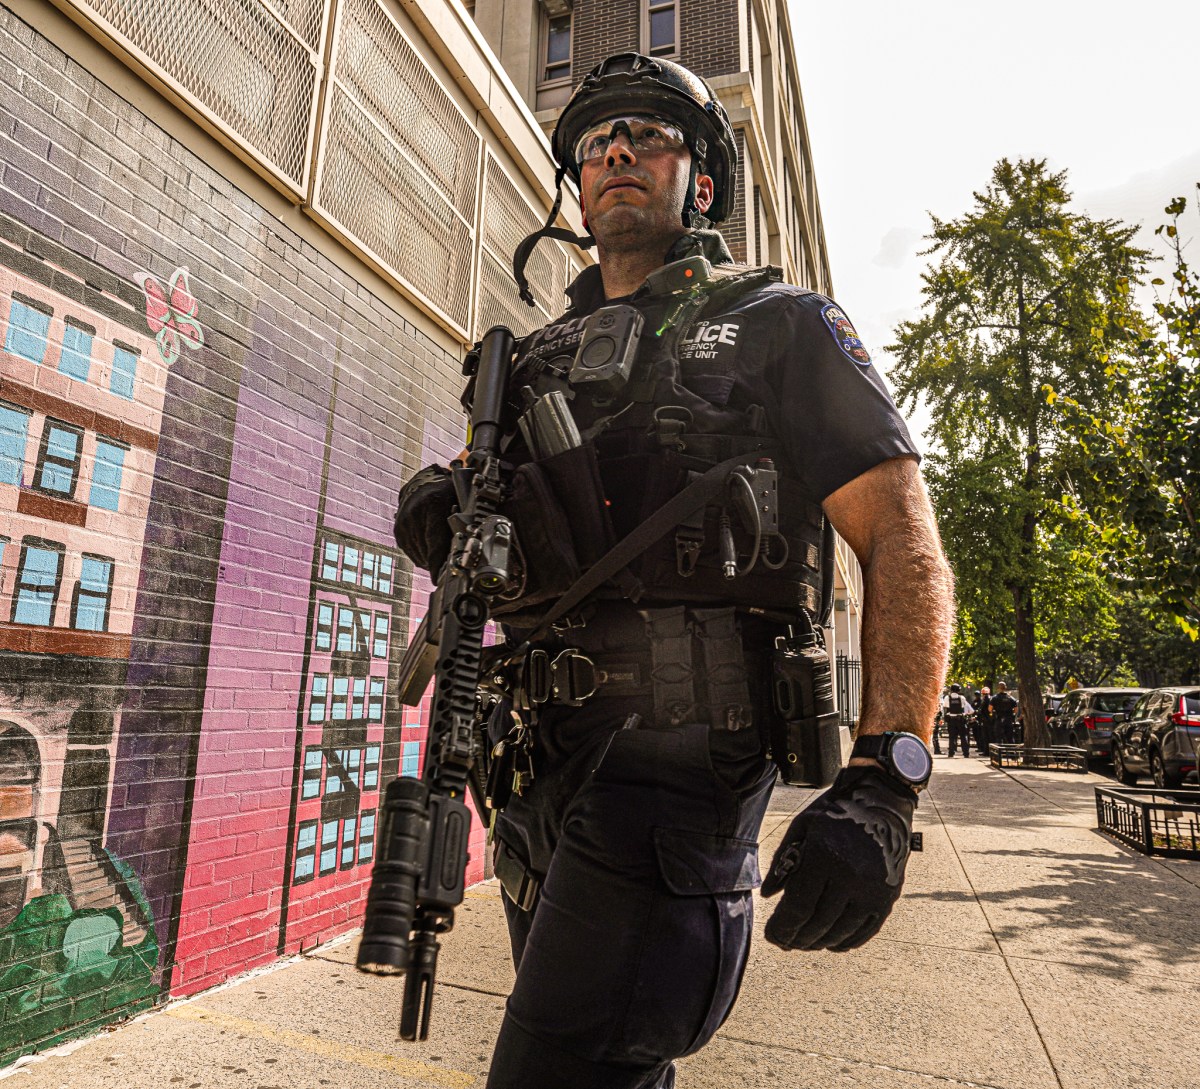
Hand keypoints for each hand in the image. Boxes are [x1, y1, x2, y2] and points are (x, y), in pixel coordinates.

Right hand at [393, 464, 456, 574]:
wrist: (424, 482)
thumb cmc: (447, 492)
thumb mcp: (460, 502)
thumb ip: (463, 524)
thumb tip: (469, 549)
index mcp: (432, 505)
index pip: (435, 544)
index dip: (438, 565)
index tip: (440, 579)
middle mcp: (414, 514)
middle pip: (427, 552)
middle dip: (439, 562)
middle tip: (451, 565)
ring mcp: (403, 523)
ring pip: (419, 554)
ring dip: (430, 560)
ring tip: (442, 557)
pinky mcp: (398, 530)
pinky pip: (411, 551)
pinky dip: (422, 555)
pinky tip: (430, 551)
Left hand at [760, 765, 915, 951]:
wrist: (881, 801)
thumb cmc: (835, 813)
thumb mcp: (802, 827)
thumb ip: (783, 861)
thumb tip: (768, 896)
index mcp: (824, 856)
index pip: (799, 907)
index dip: (782, 927)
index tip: (770, 935)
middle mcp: (851, 876)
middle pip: (818, 924)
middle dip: (797, 938)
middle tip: (784, 942)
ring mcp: (873, 889)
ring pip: (841, 931)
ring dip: (819, 942)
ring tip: (804, 943)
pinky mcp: (889, 897)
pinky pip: (865, 931)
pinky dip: (846, 941)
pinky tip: (831, 942)